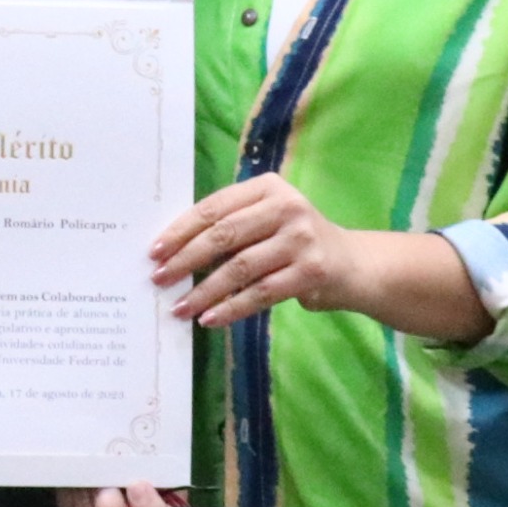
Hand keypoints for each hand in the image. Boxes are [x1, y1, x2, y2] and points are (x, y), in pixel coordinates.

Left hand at [153, 176, 375, 324]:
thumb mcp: (267, 220)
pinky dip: (232, 308)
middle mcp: (286, 207)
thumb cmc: (296, 241)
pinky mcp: (311, 271)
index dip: (180, 230)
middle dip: (186, 259)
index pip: (214, 207)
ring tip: (180, 308)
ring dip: (204, 291)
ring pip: (239, 268)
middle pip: (223, 235)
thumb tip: (173, 251)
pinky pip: (260, 293)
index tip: (154, 251)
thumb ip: (231, 226)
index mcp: (268, 187)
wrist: (352, 264)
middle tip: (159, 278)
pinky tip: (210, 319)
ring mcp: (301, 239)